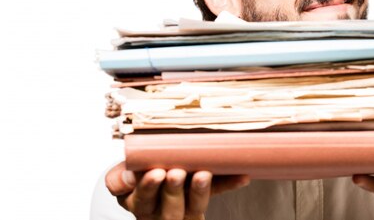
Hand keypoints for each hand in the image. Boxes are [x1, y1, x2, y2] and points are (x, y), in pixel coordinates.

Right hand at [105, 161, 249, 219]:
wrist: (161, 178)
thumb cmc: (142, 174)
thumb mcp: (123, 176)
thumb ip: (120, 178)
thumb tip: (130, 176)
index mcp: (137, 202)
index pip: (139, 199)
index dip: (146, 187)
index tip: (155, 173)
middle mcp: (158, 212)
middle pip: (164, 208)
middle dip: (171, 191)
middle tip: (176, 173)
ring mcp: (182, 211)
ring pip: (191, 208)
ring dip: (198, 192)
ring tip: (203, 174)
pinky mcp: (200, 205)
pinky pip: (215, 196)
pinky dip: (228, 185)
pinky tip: (241, 176)